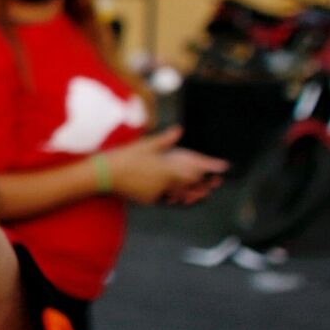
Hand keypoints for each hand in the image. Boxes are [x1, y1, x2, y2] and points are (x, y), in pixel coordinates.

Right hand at [106, 128, 226, 205]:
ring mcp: (157, 192)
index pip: (195, 167)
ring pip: (180, 194)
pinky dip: (171, 197)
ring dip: (191, 193)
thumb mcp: (145, 144)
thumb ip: (165, 139)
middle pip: (190, 183)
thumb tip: (179, 130)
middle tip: (214, 183)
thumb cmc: (124, 157)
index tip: (224, 166)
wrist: (105, 174)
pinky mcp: (149, 199)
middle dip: (204, 183)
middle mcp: (166, 182)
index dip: (211, 166)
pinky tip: (175, 198)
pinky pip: (164, 198)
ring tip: (199, 194)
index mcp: (168, 167)